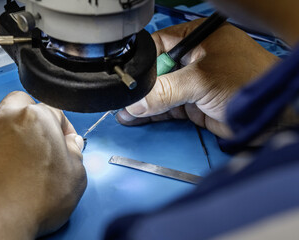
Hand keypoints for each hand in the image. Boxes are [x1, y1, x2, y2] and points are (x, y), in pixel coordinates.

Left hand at [0, 91, 86, 239]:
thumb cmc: (34, 200)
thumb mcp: (76, 176)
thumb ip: (76, 152)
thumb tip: (72, 145)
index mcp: (37, 119)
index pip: (56, 111)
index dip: (65, 128)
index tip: (66, 143)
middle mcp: (7, 120)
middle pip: (22, 103)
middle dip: (33, 116)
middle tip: (41, 138)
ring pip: (0, 123)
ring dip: (12, 134)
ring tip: (21, 161)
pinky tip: (1, 173)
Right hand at [117, 19, 278, 138]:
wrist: (272, 116)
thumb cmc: (249, 83)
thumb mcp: (202, 80)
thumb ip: (166, 91)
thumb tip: (136, 102)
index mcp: (195, 40)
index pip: (157, 46)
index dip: (141, 62)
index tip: (126, 79)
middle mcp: (192, 59)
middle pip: (156, 71)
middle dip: (141, 87)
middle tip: (124, 100)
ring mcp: (191, 82)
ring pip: (160, 92)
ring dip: (144, 103)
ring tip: (125, 112)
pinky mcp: (193, 103)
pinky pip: (167, 107)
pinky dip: (153, 114)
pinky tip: (137, 117)